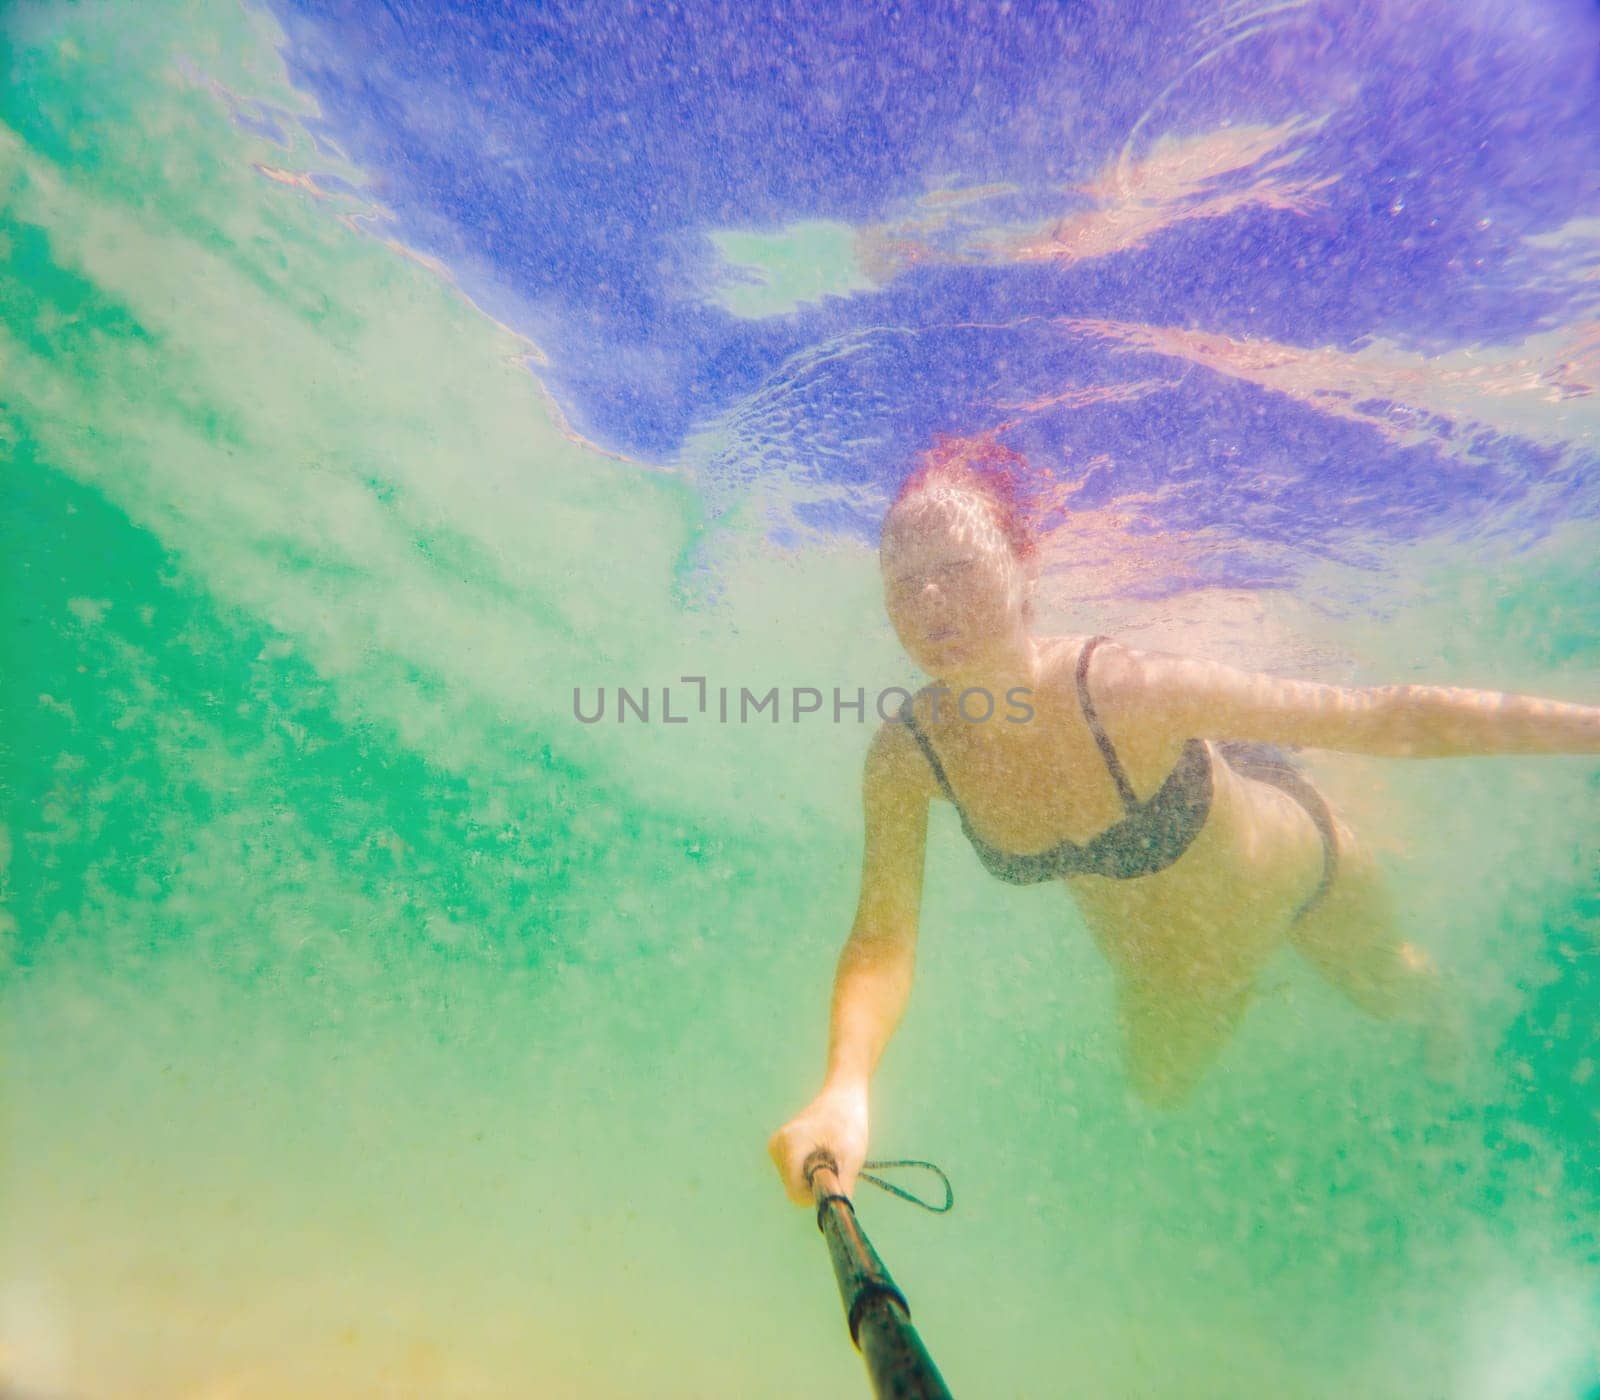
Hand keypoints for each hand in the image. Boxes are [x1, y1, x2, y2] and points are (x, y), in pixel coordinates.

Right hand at [767, 1083, 868, 1206]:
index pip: (795, 1193)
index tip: (835, 1178)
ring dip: (813, 1175)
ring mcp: (775, 1145)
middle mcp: (776, 1145)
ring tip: (829, 1152)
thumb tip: (836, 1214)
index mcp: (790, 1146)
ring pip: (793, 1182)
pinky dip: (809, 1168)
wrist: (843, 1094)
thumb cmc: (850, 1122)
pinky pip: (793, 1172)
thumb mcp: (852, 1156)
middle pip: (794, 1188)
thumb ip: (841, 1187)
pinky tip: (820, 1150)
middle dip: (816, 1183)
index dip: (817, 1194)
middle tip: (835, 1160)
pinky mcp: (778, 1146)